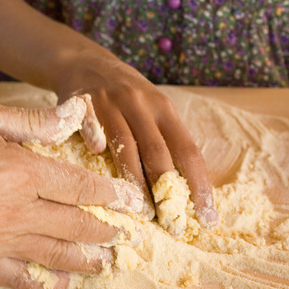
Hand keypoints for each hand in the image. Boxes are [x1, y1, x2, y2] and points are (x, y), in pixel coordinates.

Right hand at [0, 97, 144, 288]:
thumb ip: (34, 121)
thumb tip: (75, 115)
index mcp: (21, 172)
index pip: (83, 189)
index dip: (114, 197)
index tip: (134, 203)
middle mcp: (15, 211)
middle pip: (77, 226)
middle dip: (109, 232)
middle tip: (128, 235)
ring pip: (56, 256)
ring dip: (87, 260)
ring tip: (106, 261)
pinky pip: (18, 278)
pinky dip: (44, 283)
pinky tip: (60, 283)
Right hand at [55, 52, 218, 228]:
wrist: (86, 63)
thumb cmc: (125, 98)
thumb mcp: (152, 112)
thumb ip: (166, 144)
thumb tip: (187, 195)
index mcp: (164, 110)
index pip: (188, 152)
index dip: (200, 186)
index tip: (207, 218)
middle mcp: (141, 105)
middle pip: (158, 151)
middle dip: (167, 191)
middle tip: (173, 225)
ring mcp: (111, 102)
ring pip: (125, 144)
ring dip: (134, 180)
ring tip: (140, 212)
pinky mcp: (81, 101)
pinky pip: (87, 121)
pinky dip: (94, 135)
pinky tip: (96, 154)